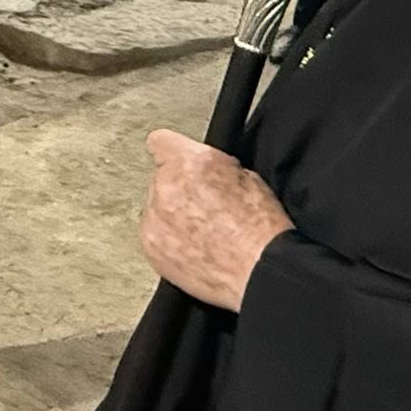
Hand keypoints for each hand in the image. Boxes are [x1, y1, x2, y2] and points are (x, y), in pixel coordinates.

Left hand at [139, 130, 294, 310]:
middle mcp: (167, 186)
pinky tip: (196, 248)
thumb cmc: (259, 228)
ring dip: (172, 215)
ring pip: (156, 207)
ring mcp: (154, 217)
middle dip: (179, 189)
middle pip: (161, 178)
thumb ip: (212, 165)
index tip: (177, 162)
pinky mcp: (150, 245)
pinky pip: (154, 234)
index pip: (161, 141)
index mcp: (191, 162)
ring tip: (204, 232)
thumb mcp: (247, 176)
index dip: (173, 152)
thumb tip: (202, 169)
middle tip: (206, 207)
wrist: (258, 270)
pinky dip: (169, 240)